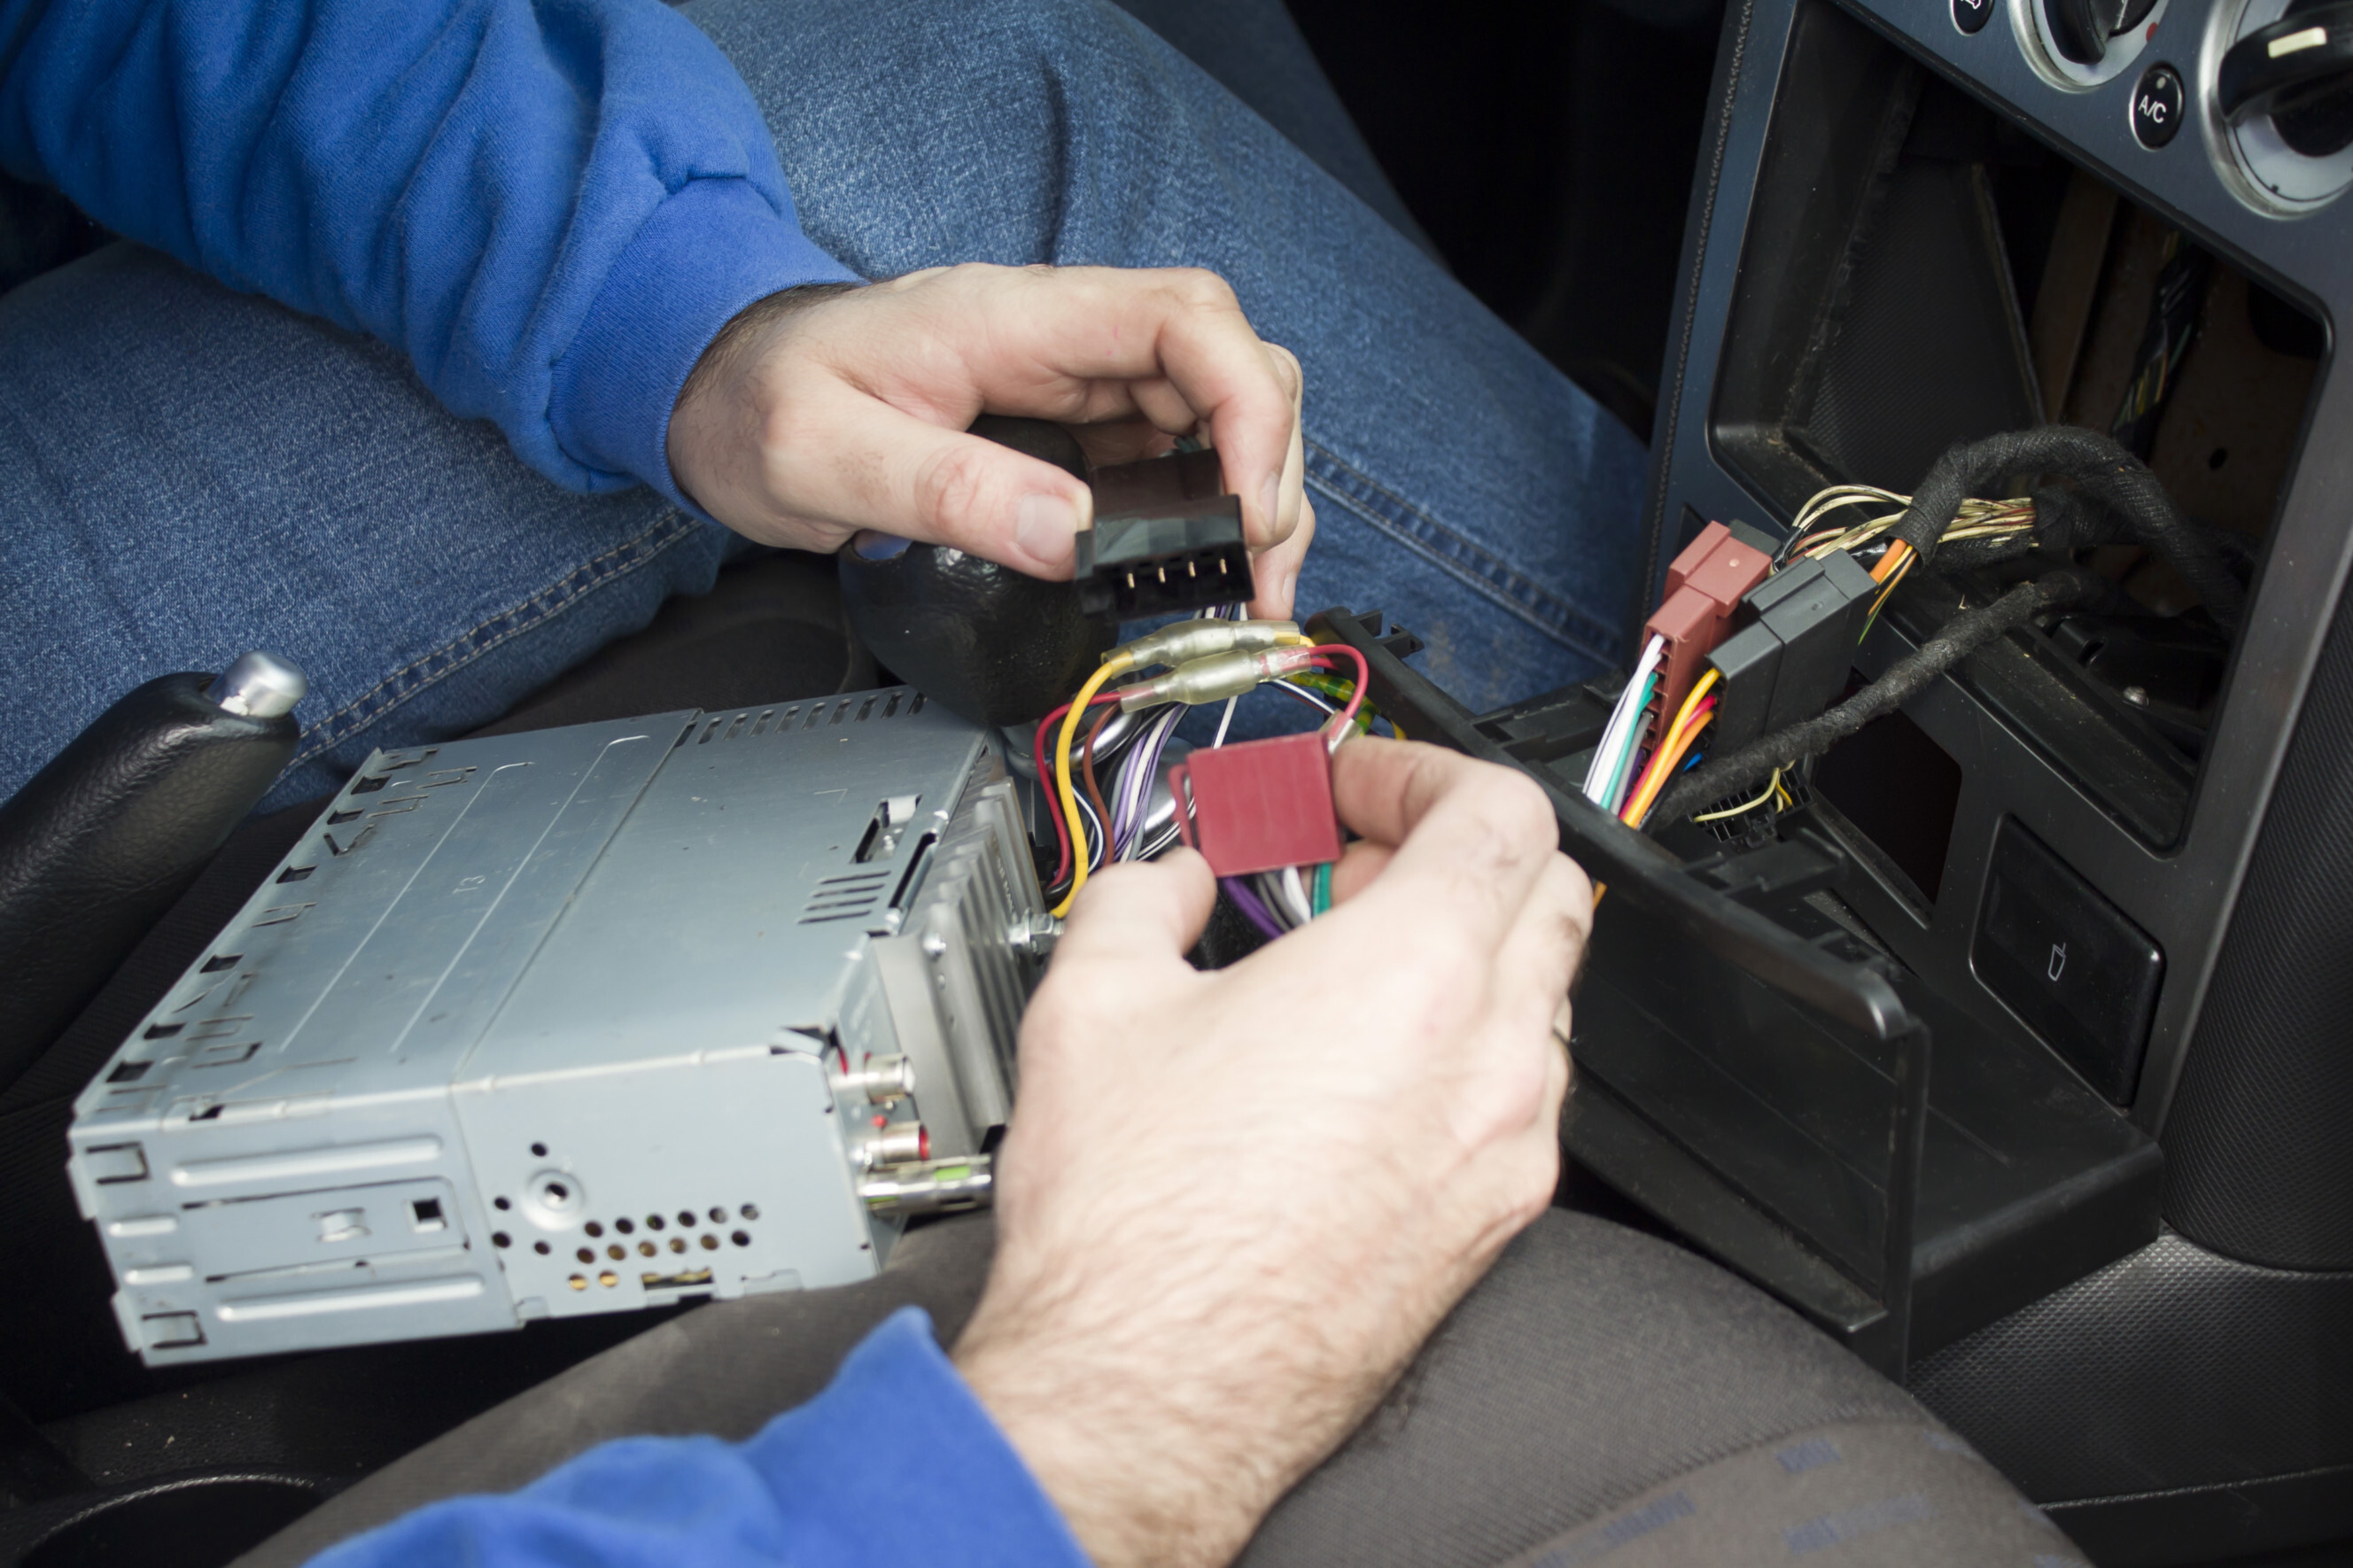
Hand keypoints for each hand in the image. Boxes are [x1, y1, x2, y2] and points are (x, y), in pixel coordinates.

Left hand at [665, 264, 1313, 619]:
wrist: (714, 389)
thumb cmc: (757, 399)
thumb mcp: (821, 454)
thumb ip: (943, 489)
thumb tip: (1063, 538)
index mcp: (1013, 318)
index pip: (1184, 319)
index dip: (1245, 405)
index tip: (1246, 504)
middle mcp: (1060, 340)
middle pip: (1229, 365)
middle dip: (1269, 465)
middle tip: (1255, 568)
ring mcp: (1071, 385)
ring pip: (1217, 413)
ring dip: (1254, 495)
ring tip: (1246, 584)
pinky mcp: (1069, 432)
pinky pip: (1173, 456)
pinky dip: (1210, 513)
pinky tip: (1203, 568)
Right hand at [955, 739, 1588, 1567]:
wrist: (1145, 1397)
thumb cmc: (1132, 1231)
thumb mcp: (1093, 1000)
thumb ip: (1143, 891)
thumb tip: (1165, 877)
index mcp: (1410, 976)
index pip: (1499, 811)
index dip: (1422, 770)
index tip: (1356, 787)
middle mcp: (1487, 1061)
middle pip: (1549, 889)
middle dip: (1456, 848)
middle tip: (1353, 859)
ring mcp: (1504, 1151)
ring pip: (1544, 994)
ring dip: (1469, 947)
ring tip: (1351, 962)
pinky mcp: (1492, 1224)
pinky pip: (1522, 1092)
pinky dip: (1469, 1043)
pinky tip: (1366, 1065)